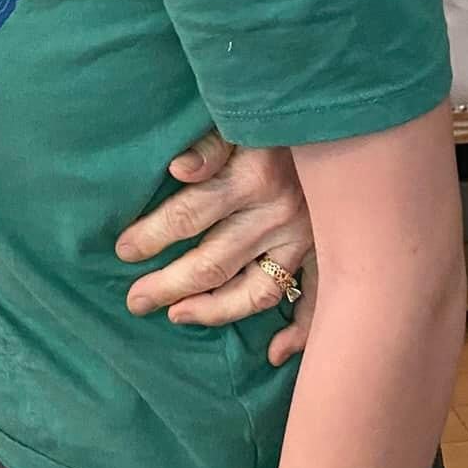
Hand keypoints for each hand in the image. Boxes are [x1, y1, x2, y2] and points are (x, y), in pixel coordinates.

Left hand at [116, 133, 317, 364]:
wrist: (344, 114)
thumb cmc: (276, 115)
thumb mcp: (239, 116)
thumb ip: (208, 145)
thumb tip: (177, 170)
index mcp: (253, 177)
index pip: (188, 216)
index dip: (151, 236)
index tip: (123, 251)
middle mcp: (280, 214)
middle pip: (213, 263)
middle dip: (168, 284)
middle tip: (136, 301)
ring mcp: (307, 238)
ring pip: (256, 291)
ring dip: (215, 310)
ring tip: (179, 315)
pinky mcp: (329, 250)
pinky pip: (317, 302)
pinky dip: (300, 333)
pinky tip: (275, 352)